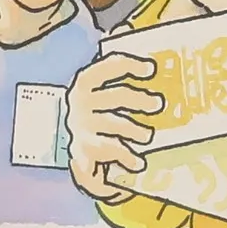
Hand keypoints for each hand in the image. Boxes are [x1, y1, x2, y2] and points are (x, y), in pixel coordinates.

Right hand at [66, 50, 164, 201]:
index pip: (108, 67)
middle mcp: (82, 102)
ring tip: (148, 136)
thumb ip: (125, 85)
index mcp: (86, 82)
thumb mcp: (102, 93)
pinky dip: (125, 158)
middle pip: (114, 97)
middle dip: (138, 99)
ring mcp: (82, 126)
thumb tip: (162, 80)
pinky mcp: (84, 149)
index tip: (151, 69)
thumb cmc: (95, 109)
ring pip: (111, 125)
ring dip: (133, 130)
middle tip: (158, 104)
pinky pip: (108, 153)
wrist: (64, 133)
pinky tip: (139, 162)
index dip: (130, 65)